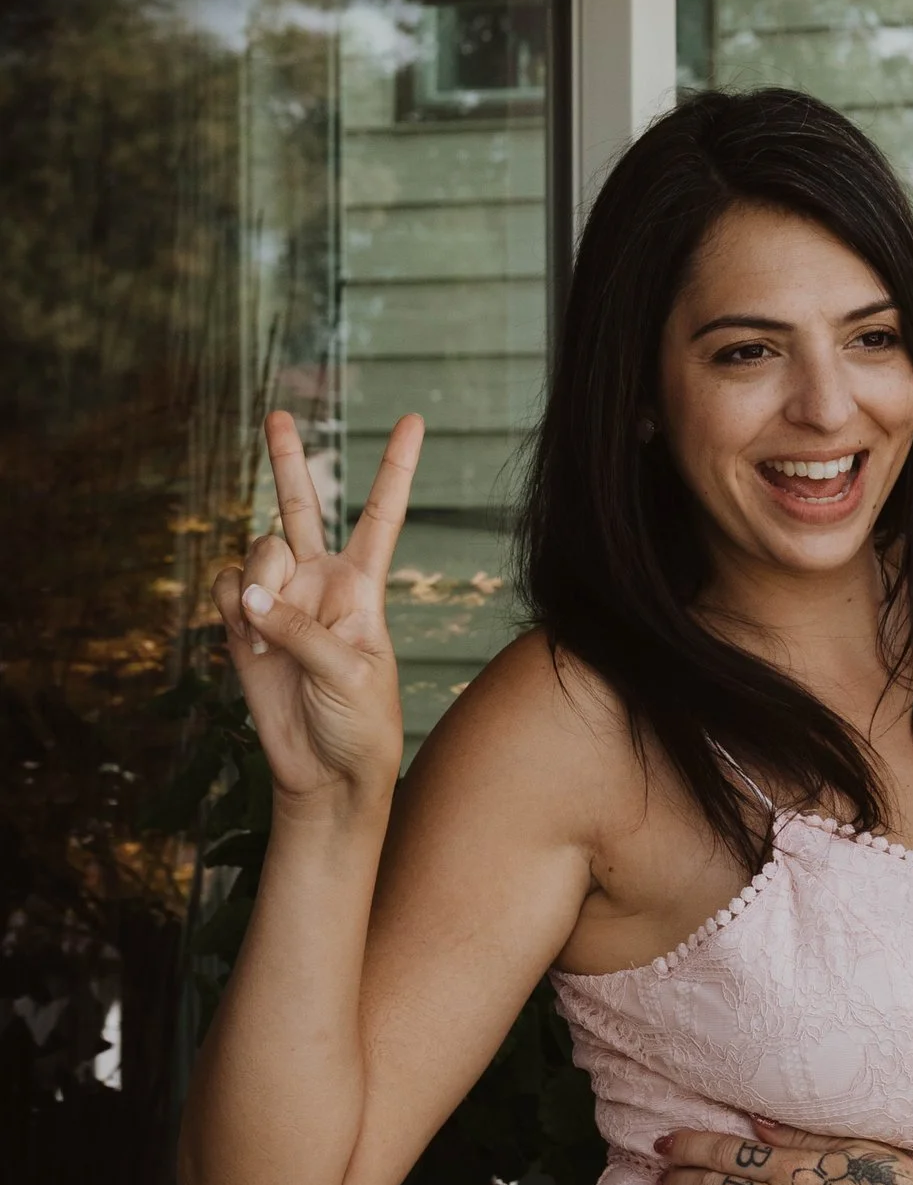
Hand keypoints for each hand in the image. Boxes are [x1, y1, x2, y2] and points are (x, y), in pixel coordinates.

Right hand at [212, 409, 423, 807]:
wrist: (325, 770)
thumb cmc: (359, 722)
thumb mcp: (348, 673)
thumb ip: (299, 629)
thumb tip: (249, 597)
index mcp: (364, 585)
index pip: (382, 515)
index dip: (396, 468)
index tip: (415, 419)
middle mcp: (320, 581)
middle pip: (301, 506)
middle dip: (288, 460)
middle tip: (277, 414)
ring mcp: (279, 599)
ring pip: (257, 551)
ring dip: (258, 581)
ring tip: (267, 629)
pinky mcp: (243, 624)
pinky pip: (225, 586)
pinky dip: (230, 604)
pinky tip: (246, 634)